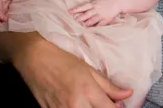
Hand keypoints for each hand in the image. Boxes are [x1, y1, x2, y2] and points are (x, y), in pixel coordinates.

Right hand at [11, 35, 132, 106]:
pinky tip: (79, 104)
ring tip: (90, 102)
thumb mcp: (89, 70)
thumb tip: (127, 94)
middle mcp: (75, 105)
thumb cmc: (63, 60)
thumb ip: (109, 86)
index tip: (118, 105)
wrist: (34, 59)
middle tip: (106, 103)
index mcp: (87, 91)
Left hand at [69, 0, 120, 26]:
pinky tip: (91, 30)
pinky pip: (99, 25)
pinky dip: (95, 28)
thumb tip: (83, 9)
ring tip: (81, 26)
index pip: (82, 7)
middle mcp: (96, 9)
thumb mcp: (98, 0)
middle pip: (85, 15)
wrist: (118, 0)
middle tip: (74, 20)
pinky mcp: (106, 19)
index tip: (69, 11)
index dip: (75, 9)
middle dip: (79, 18)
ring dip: (85, 24)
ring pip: (91, 21)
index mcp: (93, 3)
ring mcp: (101, 15)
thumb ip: (91, 4)